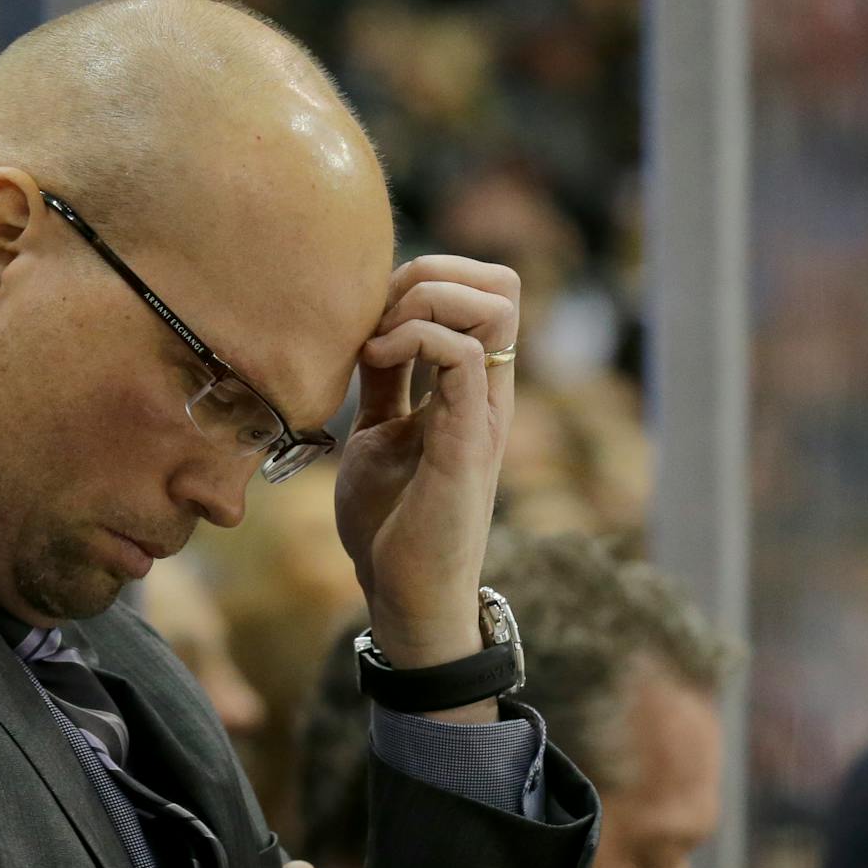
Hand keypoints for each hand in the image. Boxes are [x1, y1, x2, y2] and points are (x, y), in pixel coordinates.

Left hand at [334, 255, 517, 677]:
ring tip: (376, 340)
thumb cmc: (390, 522)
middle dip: (430, 273)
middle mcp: (488, 391)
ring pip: (492, 304)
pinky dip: (413, 338)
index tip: (372, 314)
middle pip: (500, 283)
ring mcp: (483, 412)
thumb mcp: (379, 432)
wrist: (402, 594)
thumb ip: (385, 384)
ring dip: (424, 301)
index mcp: (470, 385)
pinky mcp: (466, 440)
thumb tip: (366, 333)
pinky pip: (463, 354)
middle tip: (376, 316)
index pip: (483, 289)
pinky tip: (374, 362)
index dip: (426, 276)